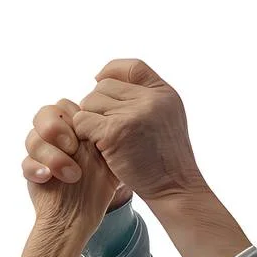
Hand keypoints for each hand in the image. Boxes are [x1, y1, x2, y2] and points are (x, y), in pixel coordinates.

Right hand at [23, 99, 130, 210]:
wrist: (80, 218)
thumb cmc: (99, 190)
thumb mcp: (108, 161)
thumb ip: (103, 138)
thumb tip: (104, 120)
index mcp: (74, 131)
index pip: (63, 106)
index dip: (69, 116)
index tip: (81, 136)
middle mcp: (56, 139)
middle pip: (44, 115)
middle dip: (55, 128)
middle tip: (71, 147)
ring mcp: (42, 154)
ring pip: (33, 138)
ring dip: (51, 154)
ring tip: (70, 174)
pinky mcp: (32, 170)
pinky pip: (26, 162)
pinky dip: (35, 169)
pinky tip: (46, 177)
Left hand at [71, 59, 205, 203]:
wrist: (174, 189)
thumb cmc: (165, 160)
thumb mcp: (165, 120)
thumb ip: (144, 99)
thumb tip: (102, 79)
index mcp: (165, 93)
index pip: (133, 67)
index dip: (112, 71)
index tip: (100, 82)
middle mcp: (151, 99)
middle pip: (105, 87)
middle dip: (98, 106)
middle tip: (104, 129)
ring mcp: (134, 114)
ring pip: (90, 103)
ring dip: (89, 121)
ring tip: (103, 141)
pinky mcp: (115, 132)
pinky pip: (82, 121)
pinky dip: (83, 134)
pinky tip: (97, 148)